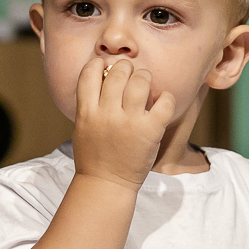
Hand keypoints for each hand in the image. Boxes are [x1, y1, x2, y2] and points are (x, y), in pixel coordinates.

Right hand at [71, 58, 175, 189]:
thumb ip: (90, 103)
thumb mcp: (83, 126)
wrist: (106, 184)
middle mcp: (106, 114)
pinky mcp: (150, 131)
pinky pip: (164, 102)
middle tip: (131, 75)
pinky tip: (162, 100)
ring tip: (146, 83)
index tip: (106, 68)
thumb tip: (103, 74)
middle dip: (126, 68)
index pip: (90, 72)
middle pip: (118, 72)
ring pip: (140, 81)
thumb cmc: (94, 156)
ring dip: (145, 77)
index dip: (99, 64)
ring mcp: (129, 122)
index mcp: (87, 112)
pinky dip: (166, 97)